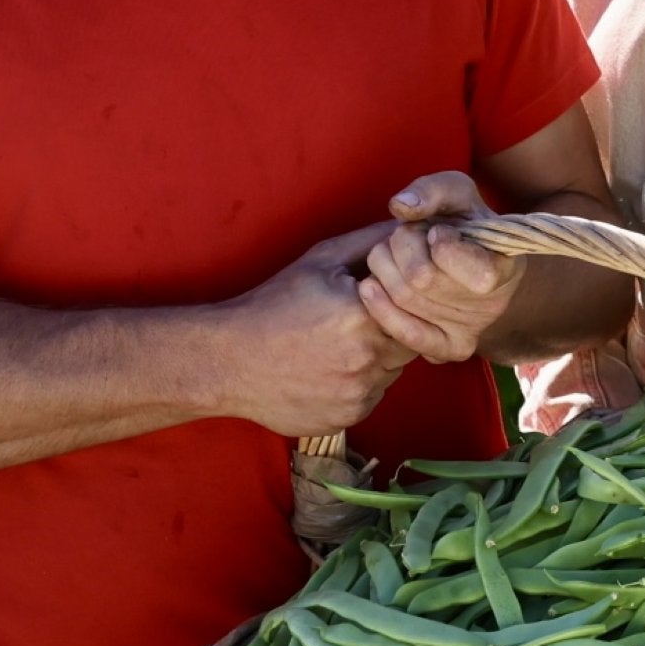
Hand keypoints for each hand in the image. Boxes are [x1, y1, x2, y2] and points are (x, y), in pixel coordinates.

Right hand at [215, 222, 415, 436]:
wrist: (230, 361)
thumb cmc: (274, 305)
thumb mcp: (320, 261)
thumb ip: (370, 242)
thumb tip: (408, 227)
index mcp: (363, 317)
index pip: (414, 309)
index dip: (399, 303)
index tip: (373, 301)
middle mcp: (366, 360)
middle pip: (408, 343)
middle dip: (390, 331)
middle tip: (354, 323)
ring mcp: (358, 394)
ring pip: (391, 373)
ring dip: (377, 359)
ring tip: (337, 346)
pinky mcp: (348, 417)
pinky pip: (371, 397)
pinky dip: (359, 384)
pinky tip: (328, 370)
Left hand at [353, 171, 524, 364]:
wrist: (468, 264)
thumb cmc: (463, 224)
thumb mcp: (457, 194)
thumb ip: (433, 190)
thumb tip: (401, 207)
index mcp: (507, 266)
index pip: (469, 266)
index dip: (443, 242)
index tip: (439, 230)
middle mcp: (493, 306)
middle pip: (422, 277)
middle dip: (404, 244)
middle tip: (411, 236)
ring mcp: (470, 332)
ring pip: (404, 296)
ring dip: (386, 266)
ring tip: (398, 255)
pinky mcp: (445, 350)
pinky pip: (402, 331)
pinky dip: (378, 304)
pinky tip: (371, 286)